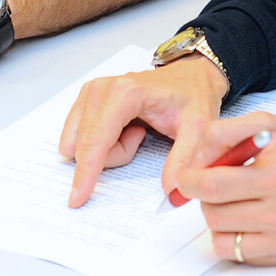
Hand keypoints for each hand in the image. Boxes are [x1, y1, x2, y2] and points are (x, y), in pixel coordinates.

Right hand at [59, 55, 226, 206]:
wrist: (189, 76)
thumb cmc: (191, 96)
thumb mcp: (198, 128)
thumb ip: (185, 158)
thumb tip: (171, 189)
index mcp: (124, 93)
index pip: (95, 141)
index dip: (86, 173)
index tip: (77, 199)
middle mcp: (100, 89)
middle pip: (87, 146)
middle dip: (115, 155)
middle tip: (143, 138)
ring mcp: (91, 92)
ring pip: (80, 144)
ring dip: (108, 150)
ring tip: (137, 132)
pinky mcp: (87, 98)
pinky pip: (80, 137)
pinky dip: (103, 143)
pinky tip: (126, 129)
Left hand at [175, 113, 275, 266]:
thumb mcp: (272, 125)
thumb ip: (229, 131)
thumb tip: (194, 153)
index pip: (215, 185)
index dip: (191, 181)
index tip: (186, 177)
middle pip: (214, 213)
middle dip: (206, 196)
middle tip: (217, 183)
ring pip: (222, 238)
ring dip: (219, 218)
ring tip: (235, 200)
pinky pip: (240, 254)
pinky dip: (234, 237)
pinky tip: (248, 218)